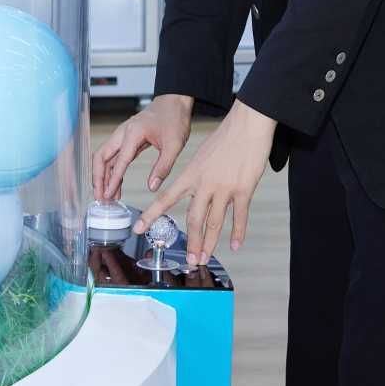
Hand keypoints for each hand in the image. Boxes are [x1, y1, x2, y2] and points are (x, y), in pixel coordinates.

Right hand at [93, 94, 193, 201]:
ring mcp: (123, 135)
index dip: (112, 180)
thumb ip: (162, 167)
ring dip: (103, 176)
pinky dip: (113, 171)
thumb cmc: (174, 118)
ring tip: (106, 196)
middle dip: (98, 178)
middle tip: (100, 197)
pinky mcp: (127, 139)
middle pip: (101, 156)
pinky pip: (115, 157)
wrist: (175, 101)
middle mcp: (123, 133)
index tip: (108, 195)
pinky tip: (116, 185)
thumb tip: (152, 186)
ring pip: (106, 157)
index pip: (119, 160)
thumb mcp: (174, 145)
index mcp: (133, 133)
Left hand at [135, 99, 275, 261]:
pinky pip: (239, 216)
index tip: (138, 229)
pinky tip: (236, 245)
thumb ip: (198, 176)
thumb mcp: (203, 155)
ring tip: (205, 258)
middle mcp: (204, 183)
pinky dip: (239, 233)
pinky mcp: (243, 189)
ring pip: (214, 223)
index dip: (150, 215)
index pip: (166, 198)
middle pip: (193, 219)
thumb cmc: (226, 137)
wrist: (247, 124)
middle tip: (189, 261)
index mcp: (190, 174)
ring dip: (210, 244)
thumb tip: (196, 191)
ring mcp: (224, 187)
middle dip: (191, 243)